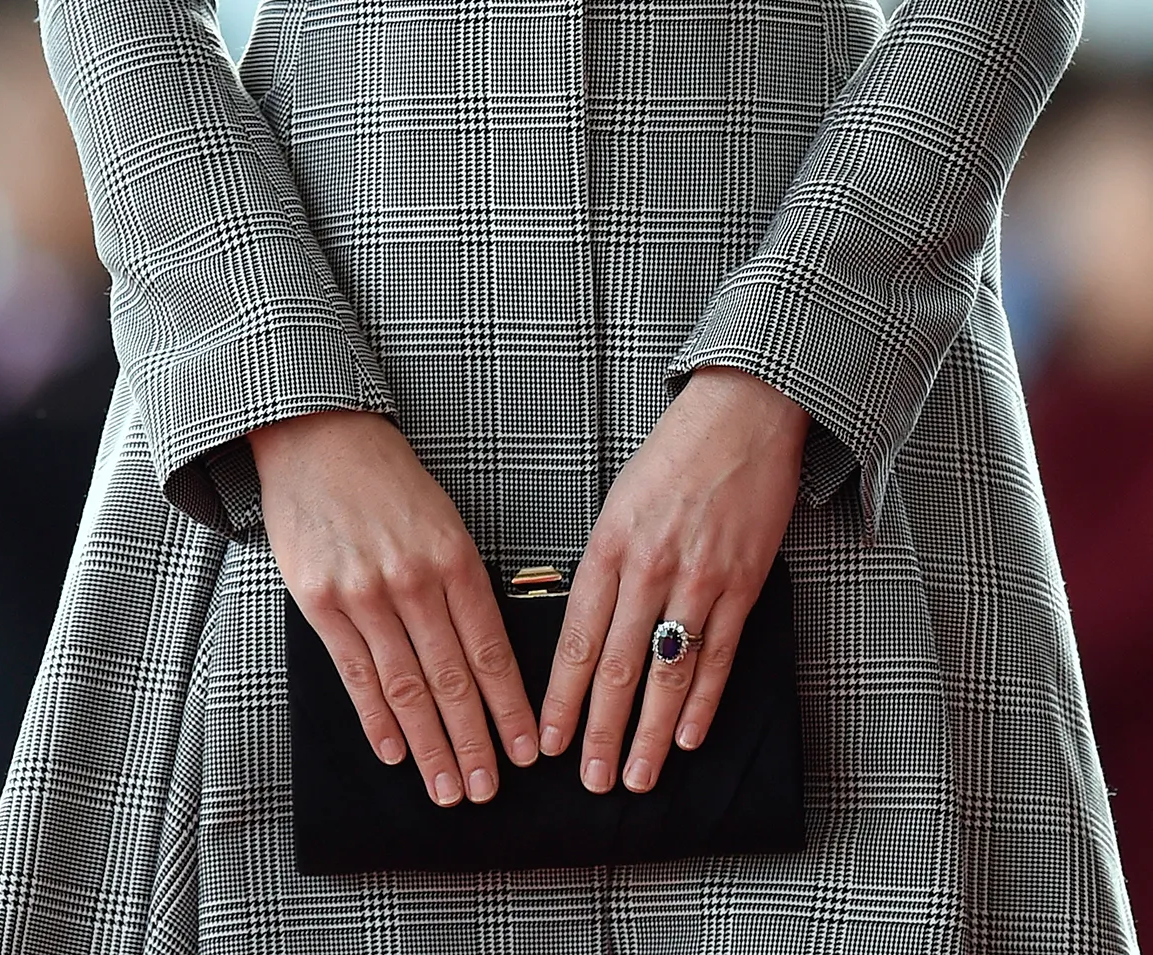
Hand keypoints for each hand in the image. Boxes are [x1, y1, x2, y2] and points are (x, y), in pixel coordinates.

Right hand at [250, 410, 539, 806]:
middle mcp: (413, 581)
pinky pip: (355, 673)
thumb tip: (484, 658)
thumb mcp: (443, 522)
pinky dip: (376, 718)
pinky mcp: (319, 602)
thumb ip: (462, 584)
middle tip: (487, 790)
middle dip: (474, 743)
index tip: (525, 751)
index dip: (510, 709)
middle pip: (452, 680)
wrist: (316, 438)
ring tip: (446, 787)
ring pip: (405, 687)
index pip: (491, 652)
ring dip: (429, 745)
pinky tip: (394, 751)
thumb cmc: (386, 480)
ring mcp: (364, 594)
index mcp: (455, 560)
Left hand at [538, 366, 808, 793]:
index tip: (547, 742)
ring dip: (652, 733)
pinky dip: (703, 701)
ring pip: (668, 673)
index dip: (560, 698)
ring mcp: (699, 579)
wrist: (742, 416)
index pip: (576, 641)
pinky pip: (719, 655)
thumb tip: (585, 634)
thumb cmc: (672, 459)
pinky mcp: (744, 583)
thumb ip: (602, 570)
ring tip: (638, 776)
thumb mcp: (616, 507)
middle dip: (601, 732)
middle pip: (618, 668)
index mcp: (607, 548)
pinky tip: (689, 736)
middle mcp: (649, 568)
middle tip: (592, 780)